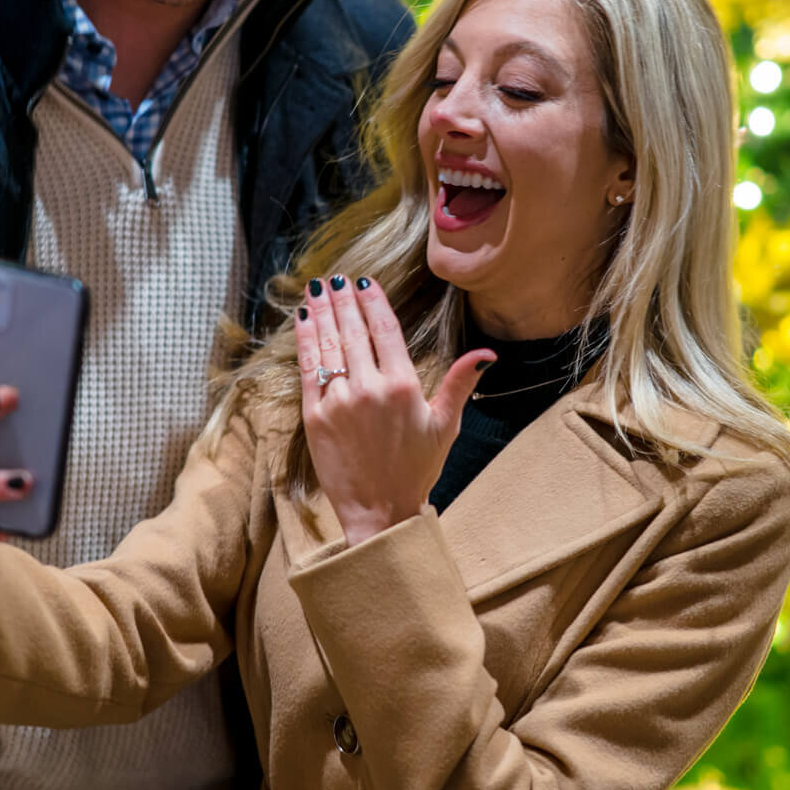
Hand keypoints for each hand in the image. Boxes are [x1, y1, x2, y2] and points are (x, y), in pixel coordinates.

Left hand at [294, 277, 493, 545]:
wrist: (380, 511)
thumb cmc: (417, 469)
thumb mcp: (445, 425)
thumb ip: (460, 383)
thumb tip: (486, 354)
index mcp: (403, 386)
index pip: (385, 330)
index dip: (373, 302)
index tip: (365, 282)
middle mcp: (369, 388)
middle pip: (353, 331)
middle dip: (343, 300)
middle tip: (336, 278)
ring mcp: (338, 402)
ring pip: (328, 346)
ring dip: (321, 313)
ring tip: (316, 290)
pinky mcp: (315, 417)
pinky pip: (308, 370)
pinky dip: (305, 343)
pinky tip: (303, 322)